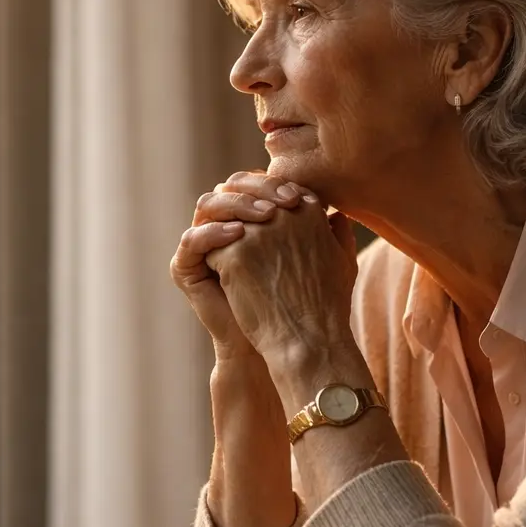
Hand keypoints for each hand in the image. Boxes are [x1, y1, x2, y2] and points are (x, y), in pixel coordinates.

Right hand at [169, 171, 312, 359]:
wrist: (279, 342)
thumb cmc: (302, 299)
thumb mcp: (320, 258)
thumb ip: (325, 231)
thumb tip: (339, 207)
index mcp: (250, 216)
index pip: (258, 184)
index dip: (277, 184)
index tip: (302, 196)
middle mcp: (224, 224)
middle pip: (231, 187)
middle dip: (258, 189)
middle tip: (283, 202)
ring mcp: (203, 244)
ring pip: (209, 204)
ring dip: (237, 204)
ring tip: (265, 217)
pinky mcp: (186, 266)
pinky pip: (192, 239)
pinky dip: (213, 232)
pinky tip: (238, 234)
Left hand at [203, 174, 358, 366]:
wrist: (309, 342)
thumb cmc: (328, 308)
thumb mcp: (344, 262)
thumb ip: (339, 232)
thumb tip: (335, 215)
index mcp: (309, 210)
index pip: (275, 191)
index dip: (264, 208)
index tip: (263, 232)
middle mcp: (283, 214)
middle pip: (245, 198)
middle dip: (237, 214)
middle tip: (236, 241)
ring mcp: (256, 232)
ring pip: (225, 220)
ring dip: (224, 237)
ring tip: (231, 262)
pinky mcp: (233, 254)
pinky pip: (212, 247)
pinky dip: (215, 263)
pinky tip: (227, 282)